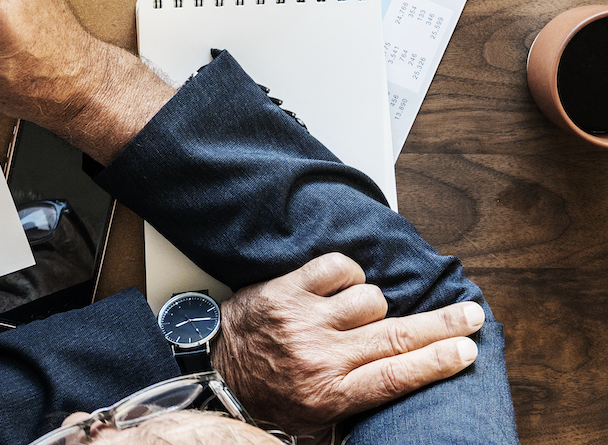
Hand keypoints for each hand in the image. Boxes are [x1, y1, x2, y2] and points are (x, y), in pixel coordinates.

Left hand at [214, 253, 486, 440]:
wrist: (216, 374)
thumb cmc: (274, 397)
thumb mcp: (320, 419)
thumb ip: (362, 403)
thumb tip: (408, 387)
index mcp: (334, 393)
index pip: (398, 375)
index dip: (438, 362)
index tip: (468, 350)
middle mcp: (322, 355)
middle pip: (397, 336)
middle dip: (442, 325)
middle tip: (472, 314)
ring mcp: (302, 319)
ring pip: (370, 298)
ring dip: (374, 304)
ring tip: (357, 316)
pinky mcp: (284, 290)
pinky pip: (335, 267)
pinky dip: (347, 273)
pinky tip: (342, 285)